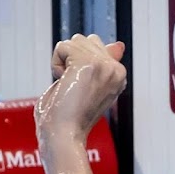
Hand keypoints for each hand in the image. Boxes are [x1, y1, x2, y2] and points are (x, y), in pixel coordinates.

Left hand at [35, 34, 126, 154]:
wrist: (64, 133)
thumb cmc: (71, 116)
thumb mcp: (90, 84)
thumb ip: (103, 63)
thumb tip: (119, 45)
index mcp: (119, 76)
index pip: (97, 47)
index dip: (80, 64)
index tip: (82, 88)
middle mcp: (117, 70)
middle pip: (86, 40)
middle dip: (72, 58)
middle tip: (74, 86)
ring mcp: (105, 66)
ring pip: (75, 41)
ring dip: (63, 60)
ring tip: (69, 85)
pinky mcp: (89, 64)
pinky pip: (63, 46)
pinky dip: (55, 63)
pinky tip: (63, 83)